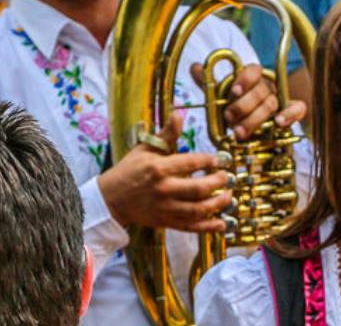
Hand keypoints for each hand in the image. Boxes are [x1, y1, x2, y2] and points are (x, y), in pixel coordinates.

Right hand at [97, 112, 231, 232]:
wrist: (111, 199)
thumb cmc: (129, 170)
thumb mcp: (145, 148)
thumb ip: (166, 134)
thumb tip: (179, 113)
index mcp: (159, 168)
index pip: (191, 163)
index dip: (209, 161)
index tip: (219, 160)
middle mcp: (163, 189)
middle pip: (198, 188)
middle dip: (218, 183)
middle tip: (226, 177)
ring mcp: (165, 208)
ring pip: (197, 210)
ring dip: (217, 204)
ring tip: (229, 197)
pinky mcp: (166, 222)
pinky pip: (191, 227)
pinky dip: (208, 227)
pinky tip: (222, 224)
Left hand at [192, 63, 306, 139]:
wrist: (248, 120)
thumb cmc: (234, 105)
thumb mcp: (219, 94)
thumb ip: (209, 82)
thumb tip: (195, 67)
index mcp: (251, 77)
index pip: (253, 70)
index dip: (244, 80)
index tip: (233, 92)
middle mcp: (267, 86)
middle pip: (260, 91)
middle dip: (243, 106)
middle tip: (229, 118)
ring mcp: (279, 99)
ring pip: (271, 104)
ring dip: (255, 119)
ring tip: (239, 133)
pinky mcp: (290, 111)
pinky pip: (298, 108)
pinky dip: (290, 114)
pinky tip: (279, 123)